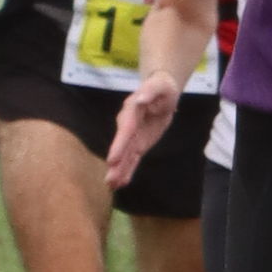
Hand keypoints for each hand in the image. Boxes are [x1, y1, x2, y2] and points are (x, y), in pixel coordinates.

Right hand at [105, 61, 191, 187]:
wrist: (162, 93)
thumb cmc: (161, 87)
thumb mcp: (160, 86)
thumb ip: (150, 91)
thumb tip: (140, 98)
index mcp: (131, 112)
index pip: (126, 130)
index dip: (119, 145)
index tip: (112, 159)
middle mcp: (128, 126)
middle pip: (122, 147)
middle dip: (116, 163)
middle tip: (110, 179)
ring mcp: (132, 137)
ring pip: (126, 156)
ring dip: (119, 171)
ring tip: (112, 185)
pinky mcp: (138, 144)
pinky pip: (133, 158)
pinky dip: (128, 170)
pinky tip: (121, 183)